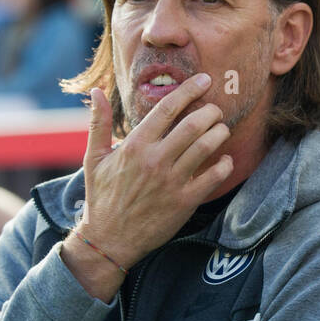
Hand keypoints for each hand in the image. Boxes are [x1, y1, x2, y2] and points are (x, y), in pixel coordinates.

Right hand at [74, 79, 233, 269]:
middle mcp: (155, 160)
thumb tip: (97, 92)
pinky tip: (225, 159)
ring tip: (221, 129)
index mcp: (135, 146)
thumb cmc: (102, 197)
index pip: (167, 109)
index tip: (204, 80)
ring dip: (219, 133)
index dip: (189, 90)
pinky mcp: (185, 202)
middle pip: (193, 125)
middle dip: (210, 111)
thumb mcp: (94, 158)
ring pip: (206, 147)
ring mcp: (172, 181)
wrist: (110, 239)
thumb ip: (98, 123)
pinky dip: (224, 164)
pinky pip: (213, 177)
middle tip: (215, 108)